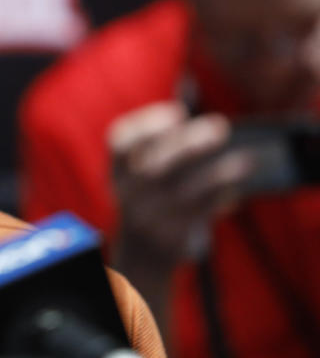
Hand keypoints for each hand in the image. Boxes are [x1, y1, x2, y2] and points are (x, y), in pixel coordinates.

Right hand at [109, 101, 254, 267]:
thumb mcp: (148, 171)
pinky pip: (199, 214)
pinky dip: (220, 197)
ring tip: (244, 160)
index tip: (179, 112)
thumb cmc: (155, 195)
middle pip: (153, 164)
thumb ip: (168, 146)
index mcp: (117, 169)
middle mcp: (126, 192)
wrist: (143, 251)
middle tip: (221, 126)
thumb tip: (209, 126)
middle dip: (188, 142)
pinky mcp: (169, 237)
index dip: (148, 124)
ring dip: (216, 172)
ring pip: (182, 191)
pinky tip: (237, 187)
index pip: (120, 141)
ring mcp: (146, 216)